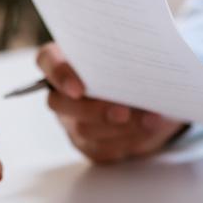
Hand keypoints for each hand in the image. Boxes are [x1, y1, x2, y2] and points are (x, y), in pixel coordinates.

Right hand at [37, 43, 186, 163]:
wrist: (155, 98)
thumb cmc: (140, 69)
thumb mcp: (137, 55)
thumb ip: (127, 55)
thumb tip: (137, 64)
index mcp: (66, 59)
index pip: (47, 60)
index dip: (58, 74)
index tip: (78, 89)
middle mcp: (62, 92)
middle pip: (60, 103)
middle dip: (95, 110)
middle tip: (124, 111)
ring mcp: (72, 120)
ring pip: (83, 129)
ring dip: (120, 126)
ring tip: (150, 118)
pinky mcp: (88, 144)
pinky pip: (101, 148)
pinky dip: (129, 138)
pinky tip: (148, 127)